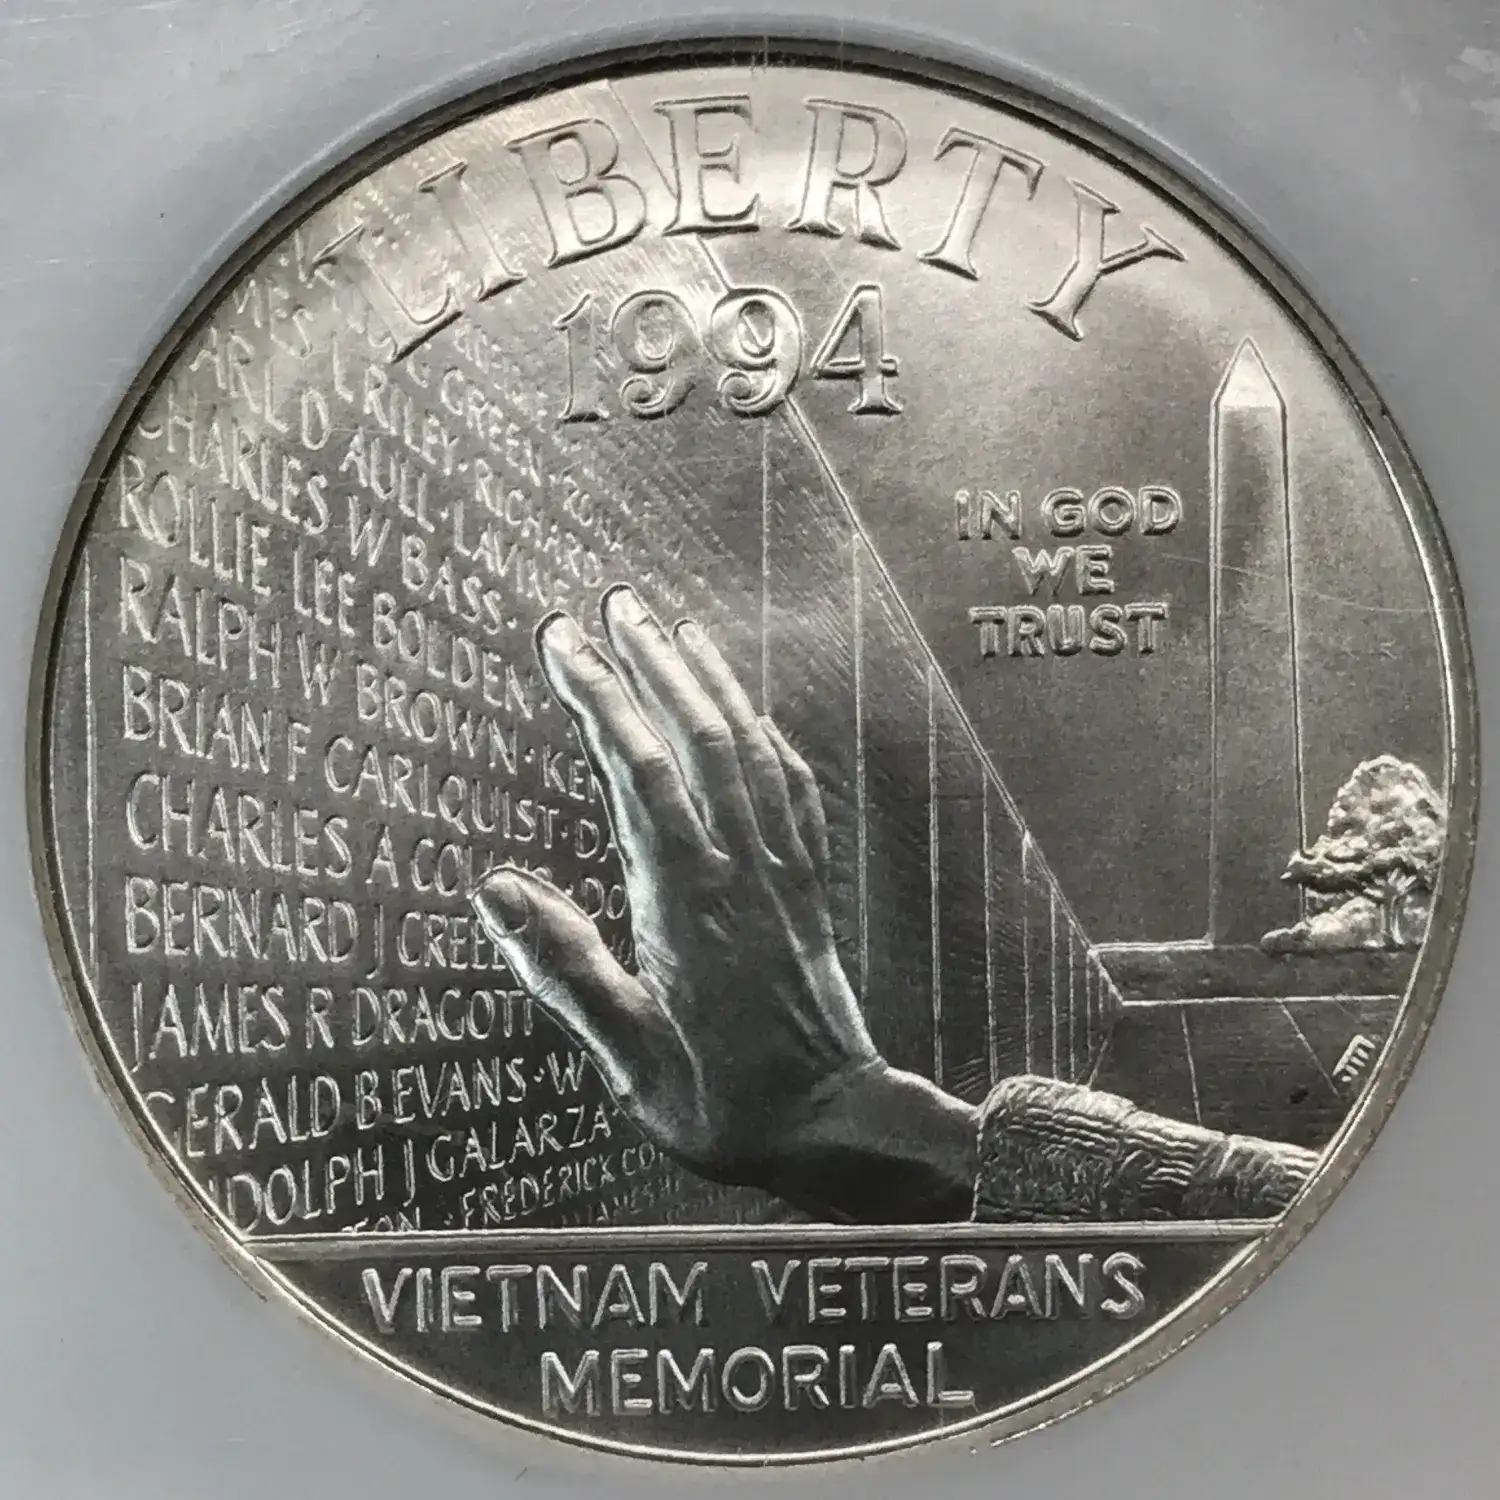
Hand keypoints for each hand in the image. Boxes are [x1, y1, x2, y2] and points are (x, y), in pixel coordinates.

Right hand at [472, 586, 978, 1220]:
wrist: (833, 1122)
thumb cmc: (724, 1100)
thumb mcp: (630, 1055)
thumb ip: (566, 968)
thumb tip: (495, 890)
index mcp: (688, 900)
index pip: (638, 771)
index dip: (600, 697)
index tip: (563, 641)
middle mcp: (740, 867)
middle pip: (696, 738)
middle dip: (652, 663)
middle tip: (614, 605)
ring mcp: (782, 870)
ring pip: (748, 750)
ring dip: (710, 682)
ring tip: (674, 628)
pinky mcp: (808, 884)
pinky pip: (791, 787)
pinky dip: (765, 734)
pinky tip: (747, 711)